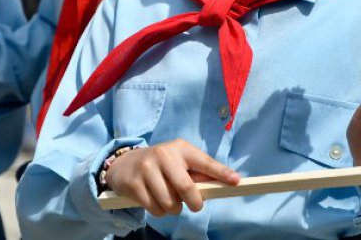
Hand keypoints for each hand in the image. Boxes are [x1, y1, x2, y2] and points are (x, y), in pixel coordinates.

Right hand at [105, 139, 239, 216]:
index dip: (221, 172)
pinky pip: (155, 209)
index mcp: (180, 148)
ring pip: (170, 203)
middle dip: (195, 202)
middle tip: (195, 205)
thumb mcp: (179, 162)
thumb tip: (221, 186)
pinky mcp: (134, 184)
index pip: (204, 162)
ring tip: (169, 199)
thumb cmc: (161, 165)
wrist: (124, 164)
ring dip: (174, 209)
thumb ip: (198, 173)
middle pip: (186, 188)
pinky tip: (155, 201)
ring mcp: (147, 169)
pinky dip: (159, 211)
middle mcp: (163, 155)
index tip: (236, 181)